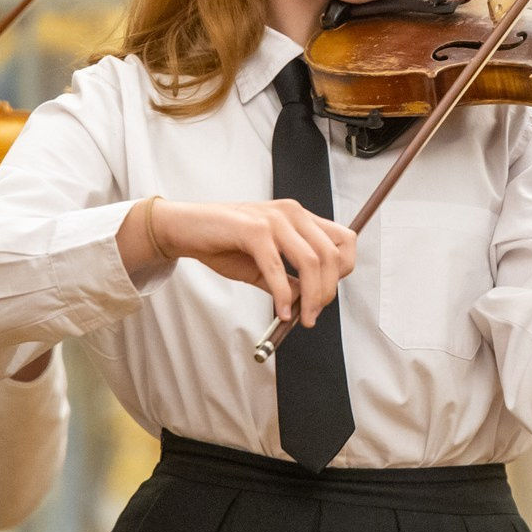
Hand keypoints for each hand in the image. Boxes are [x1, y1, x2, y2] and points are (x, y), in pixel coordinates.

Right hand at [122, 197, 356, 326]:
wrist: (186, 228)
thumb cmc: (223, 242)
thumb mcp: (263, 264)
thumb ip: (289, 278)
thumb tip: (310, 300)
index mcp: (299, 217)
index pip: (344, 239)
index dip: (345, 269)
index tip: (329, 293)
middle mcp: (292, 213)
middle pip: (331, 255)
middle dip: (328, 291)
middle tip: (313, 315)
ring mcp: (273, 219)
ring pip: (311, 261)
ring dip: (312, 296)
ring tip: (301, 317)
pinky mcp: (253, 230)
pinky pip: (277, 268)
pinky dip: (283, 294)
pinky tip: (281, 311)